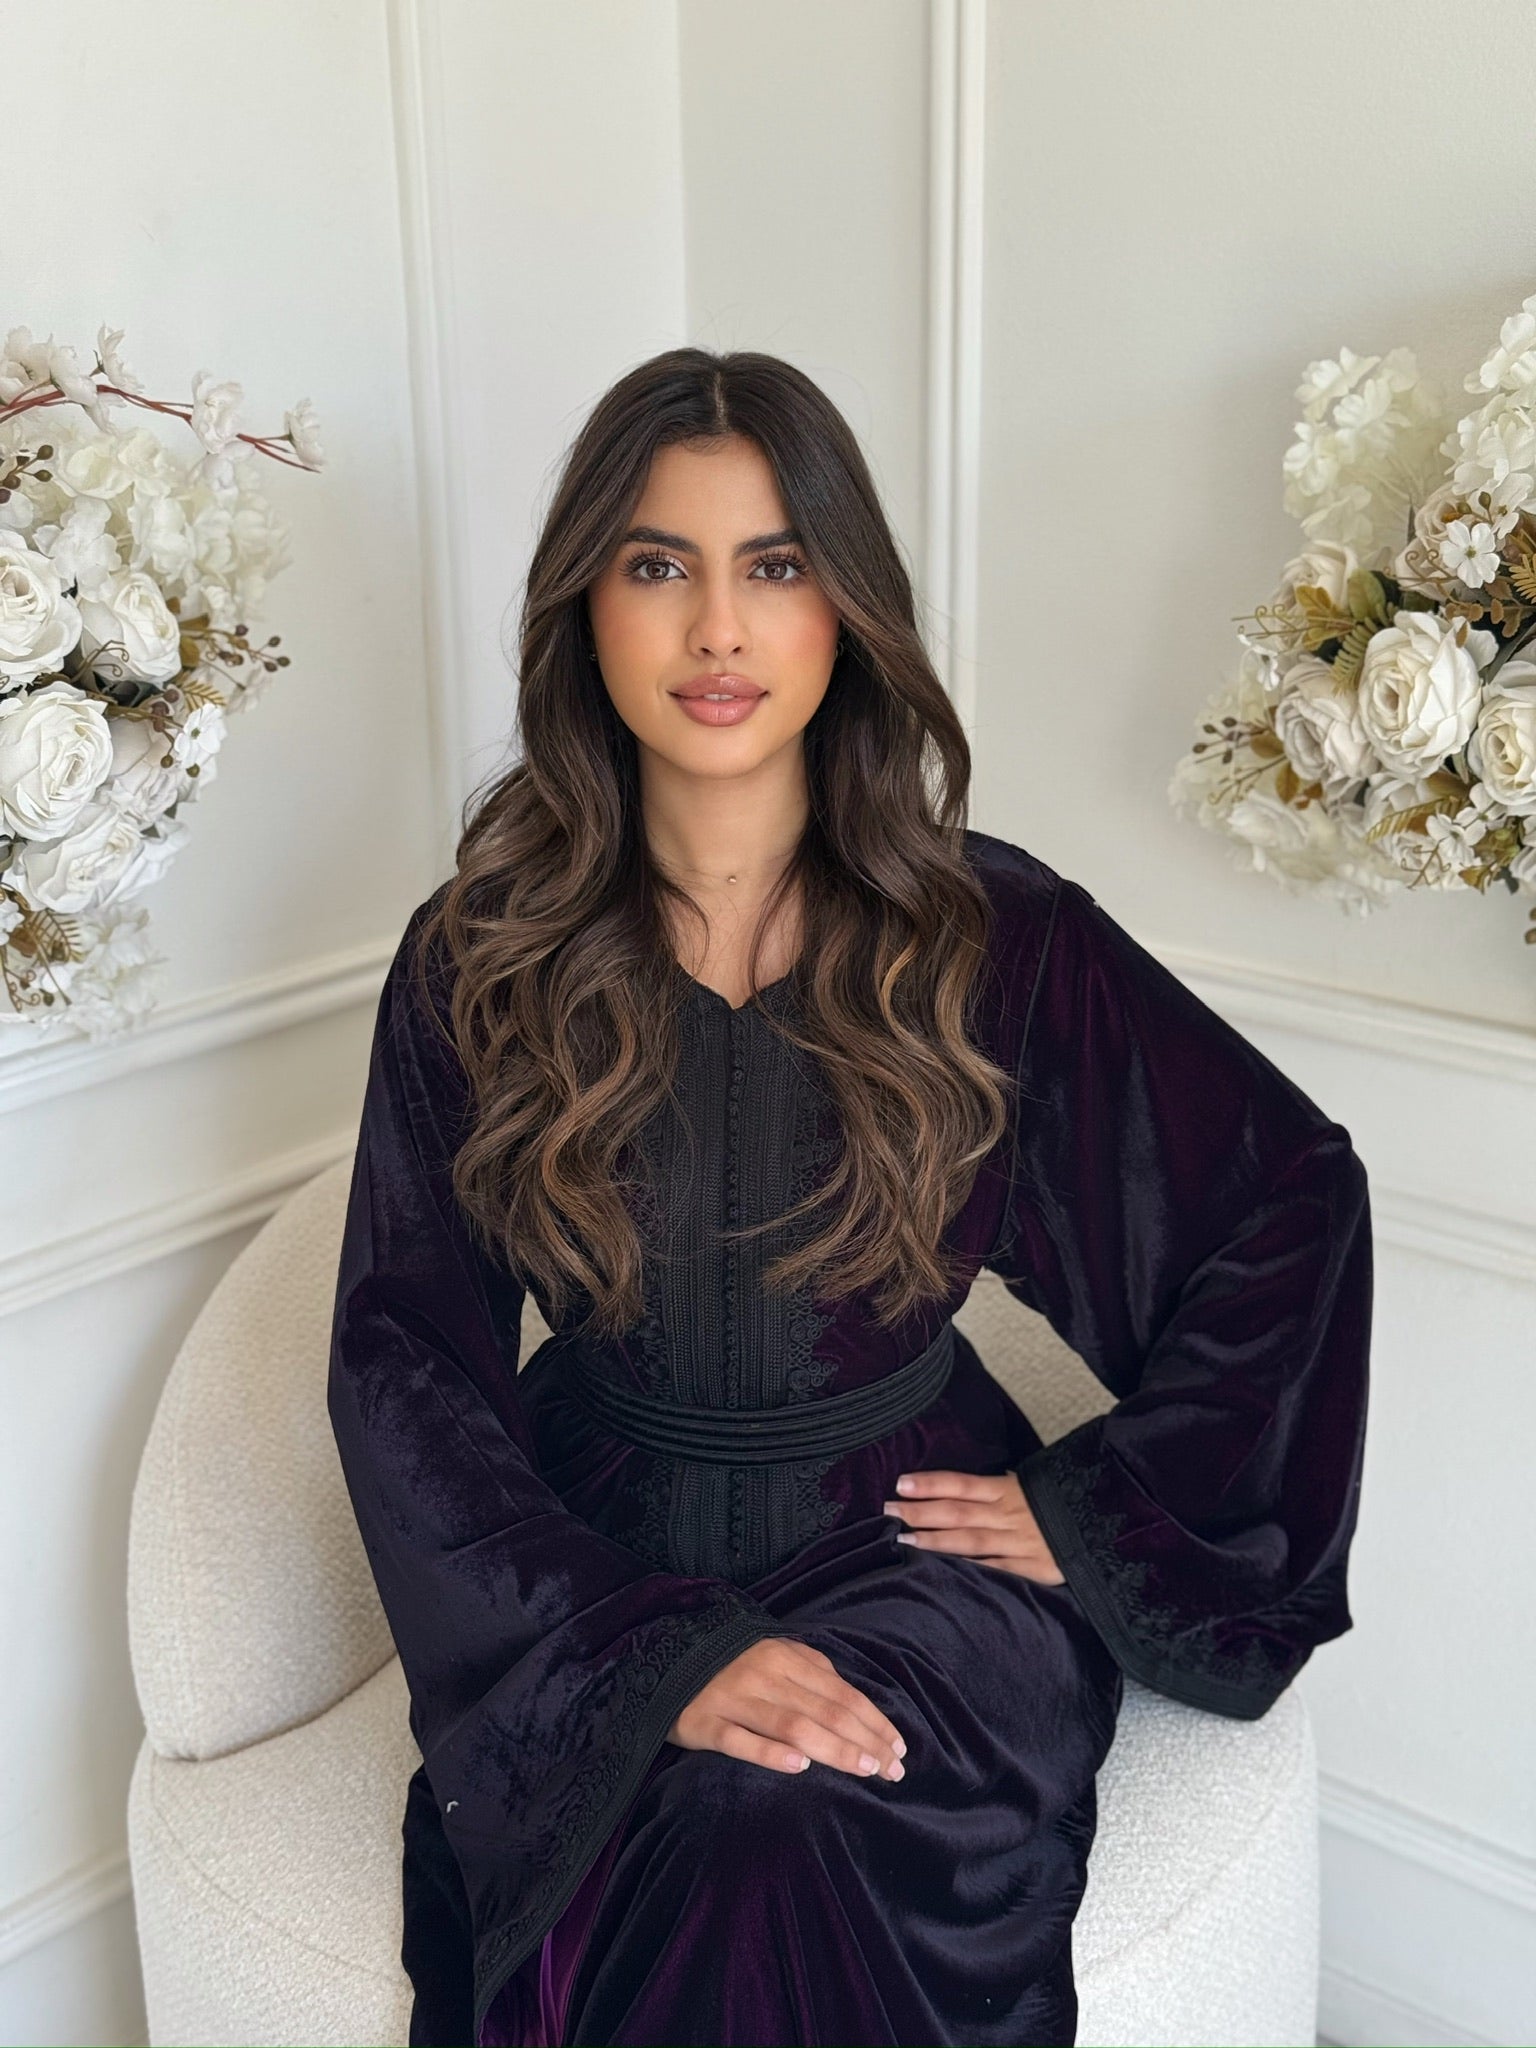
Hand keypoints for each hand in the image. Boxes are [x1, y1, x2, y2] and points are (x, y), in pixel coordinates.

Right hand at [666, 1636, 906, 1780]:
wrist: (661, 1660)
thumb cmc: (730, 1664)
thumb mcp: (774, 1657)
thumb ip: (813, 1675)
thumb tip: (857, 1705)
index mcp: (784, 1656)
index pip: (841, 1693)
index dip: (873, 1721)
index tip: (899, 1749)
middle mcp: (763, 1675)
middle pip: (824, 1710)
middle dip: (865, 1741)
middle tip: (893, 1770)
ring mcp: (733, 1699)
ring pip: (792, 1724)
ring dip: (833, 1748)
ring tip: (864, 1769)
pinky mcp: (705, 1724)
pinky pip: (741, 1741)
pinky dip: (771, 1753)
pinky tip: (799, 1766)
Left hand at [883, 1468, 1066, 1583]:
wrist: (1111, 1524)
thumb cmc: (1068, 1500)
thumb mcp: (1037, 1482)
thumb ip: (1004, 1486)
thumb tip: (968, 1487)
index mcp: (1010, 1489)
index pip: (961, 1484)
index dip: (930, 1483)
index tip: (900, 1483)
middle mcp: (1010, 1514)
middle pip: (956, 1512)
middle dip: (919, 1512)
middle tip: (886, 1511)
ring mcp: (1020, 1542)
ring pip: (969, 1542)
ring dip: (933, 1542)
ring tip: (902, 1539)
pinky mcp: (1033, 1568)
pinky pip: (994, 1569)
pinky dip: (968, 1570)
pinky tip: (942, 1571)